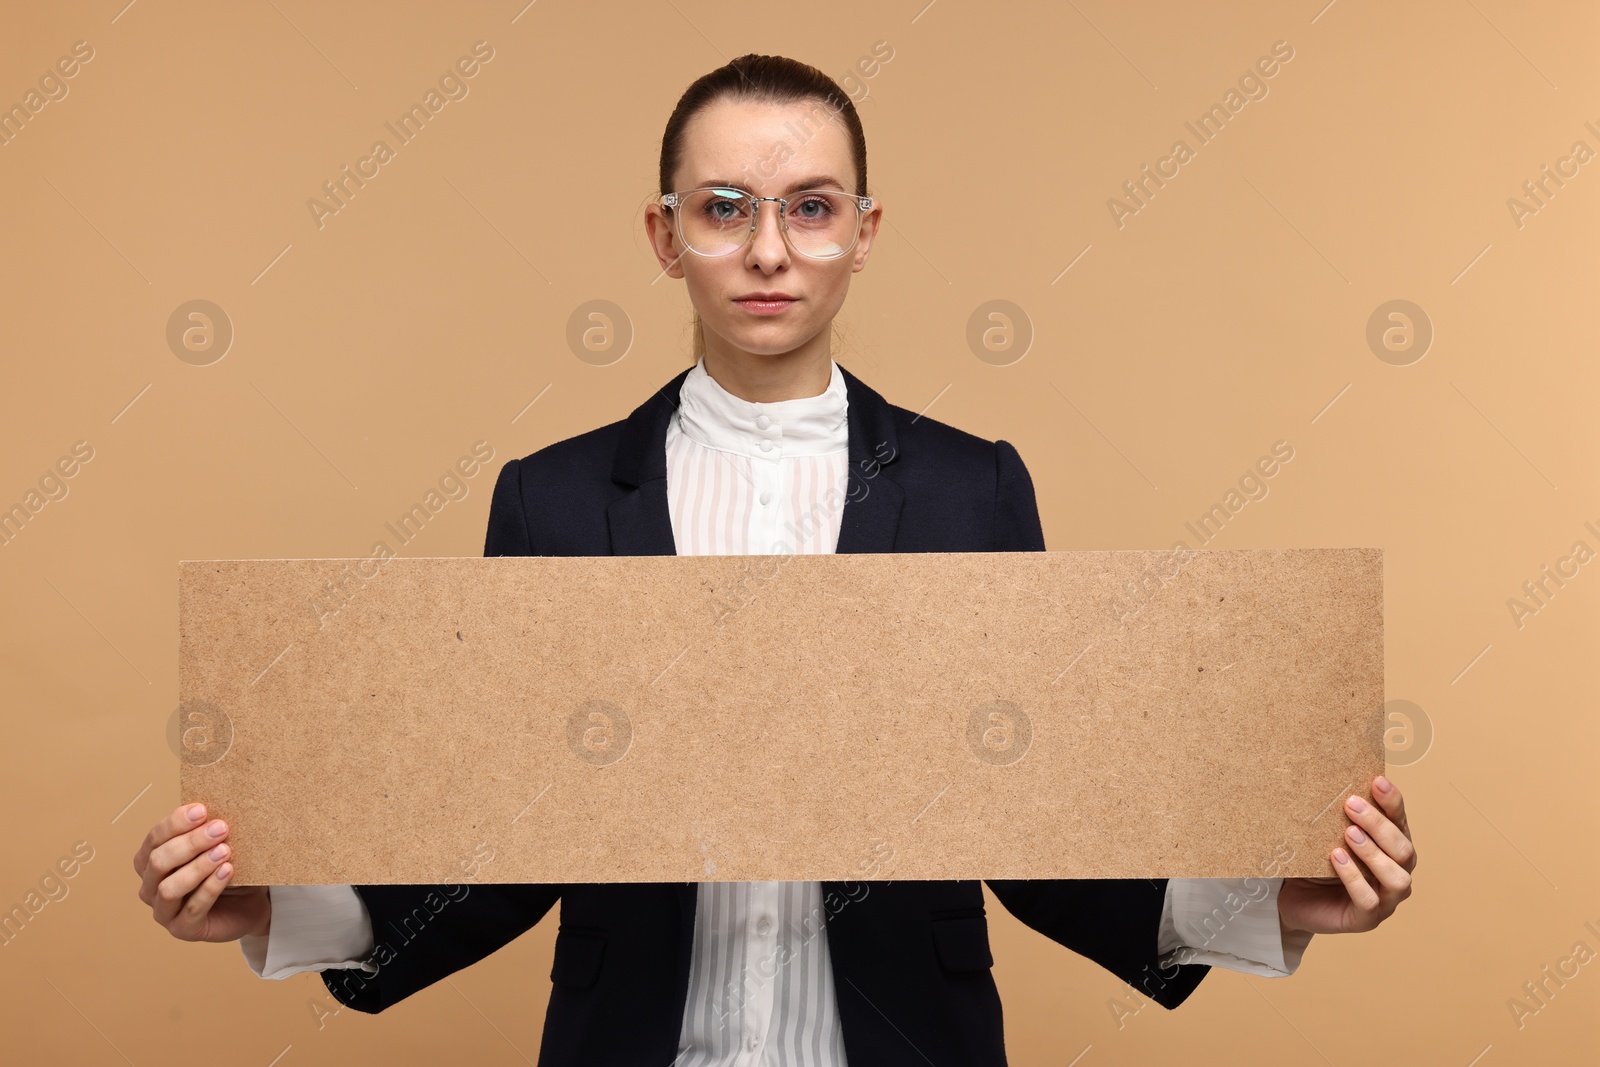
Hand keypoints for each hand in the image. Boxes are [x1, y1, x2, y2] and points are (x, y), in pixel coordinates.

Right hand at [134, 803, 269, 942]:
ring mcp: (164, 911)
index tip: (202, 810)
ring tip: (225, 850)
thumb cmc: (228, 869)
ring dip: (198, 866)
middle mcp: (150, 887)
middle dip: (190, 843)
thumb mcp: (218, 845)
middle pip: (158, 861)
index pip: (154, 838)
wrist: (250, 902)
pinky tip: (228, 871)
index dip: (175, 823)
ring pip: (169, 888)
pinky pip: (192, 909)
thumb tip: (213, 808)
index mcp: (151, 861)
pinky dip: (210, 887)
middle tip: (221, 828)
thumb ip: (209, 830)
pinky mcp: (183, 929)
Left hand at [1279, 775, 1415, 935]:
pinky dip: (1353, 877)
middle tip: (1351, 805)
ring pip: (1396, 878)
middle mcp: (1396, 872)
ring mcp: (1386, 899)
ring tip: (1348, 833)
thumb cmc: (1316, 861)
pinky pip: (1368, 900)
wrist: (1294, 898)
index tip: (1377, 781)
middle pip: (1403, 849)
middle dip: (1379, 825)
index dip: (1393, 802)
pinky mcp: (1366, 919)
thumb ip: (1338, 816)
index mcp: (1392, 848)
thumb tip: (1331, 778)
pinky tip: (1336, 858)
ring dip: (1373, 853)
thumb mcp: (1327, 835)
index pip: (1400, 822)